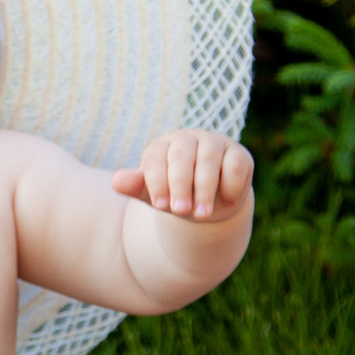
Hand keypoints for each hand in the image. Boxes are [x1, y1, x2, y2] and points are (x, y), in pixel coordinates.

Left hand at [113, 129, 253, 222]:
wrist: (208, 203)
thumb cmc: (175, 196)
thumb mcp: (156, 196)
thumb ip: (137, 187)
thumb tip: (116, 181)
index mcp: (162, 146)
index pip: (156, 158)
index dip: (158, 181)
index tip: (161, 206)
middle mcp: (188, 139)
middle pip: (182, 156)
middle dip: (181, 185)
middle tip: (181, 211)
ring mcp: (215, 143)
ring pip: (209, 159)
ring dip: (205, 189)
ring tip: (201, 215)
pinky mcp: (238, 154)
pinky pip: (235, 164)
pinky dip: (230, 184)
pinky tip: (226, 202)